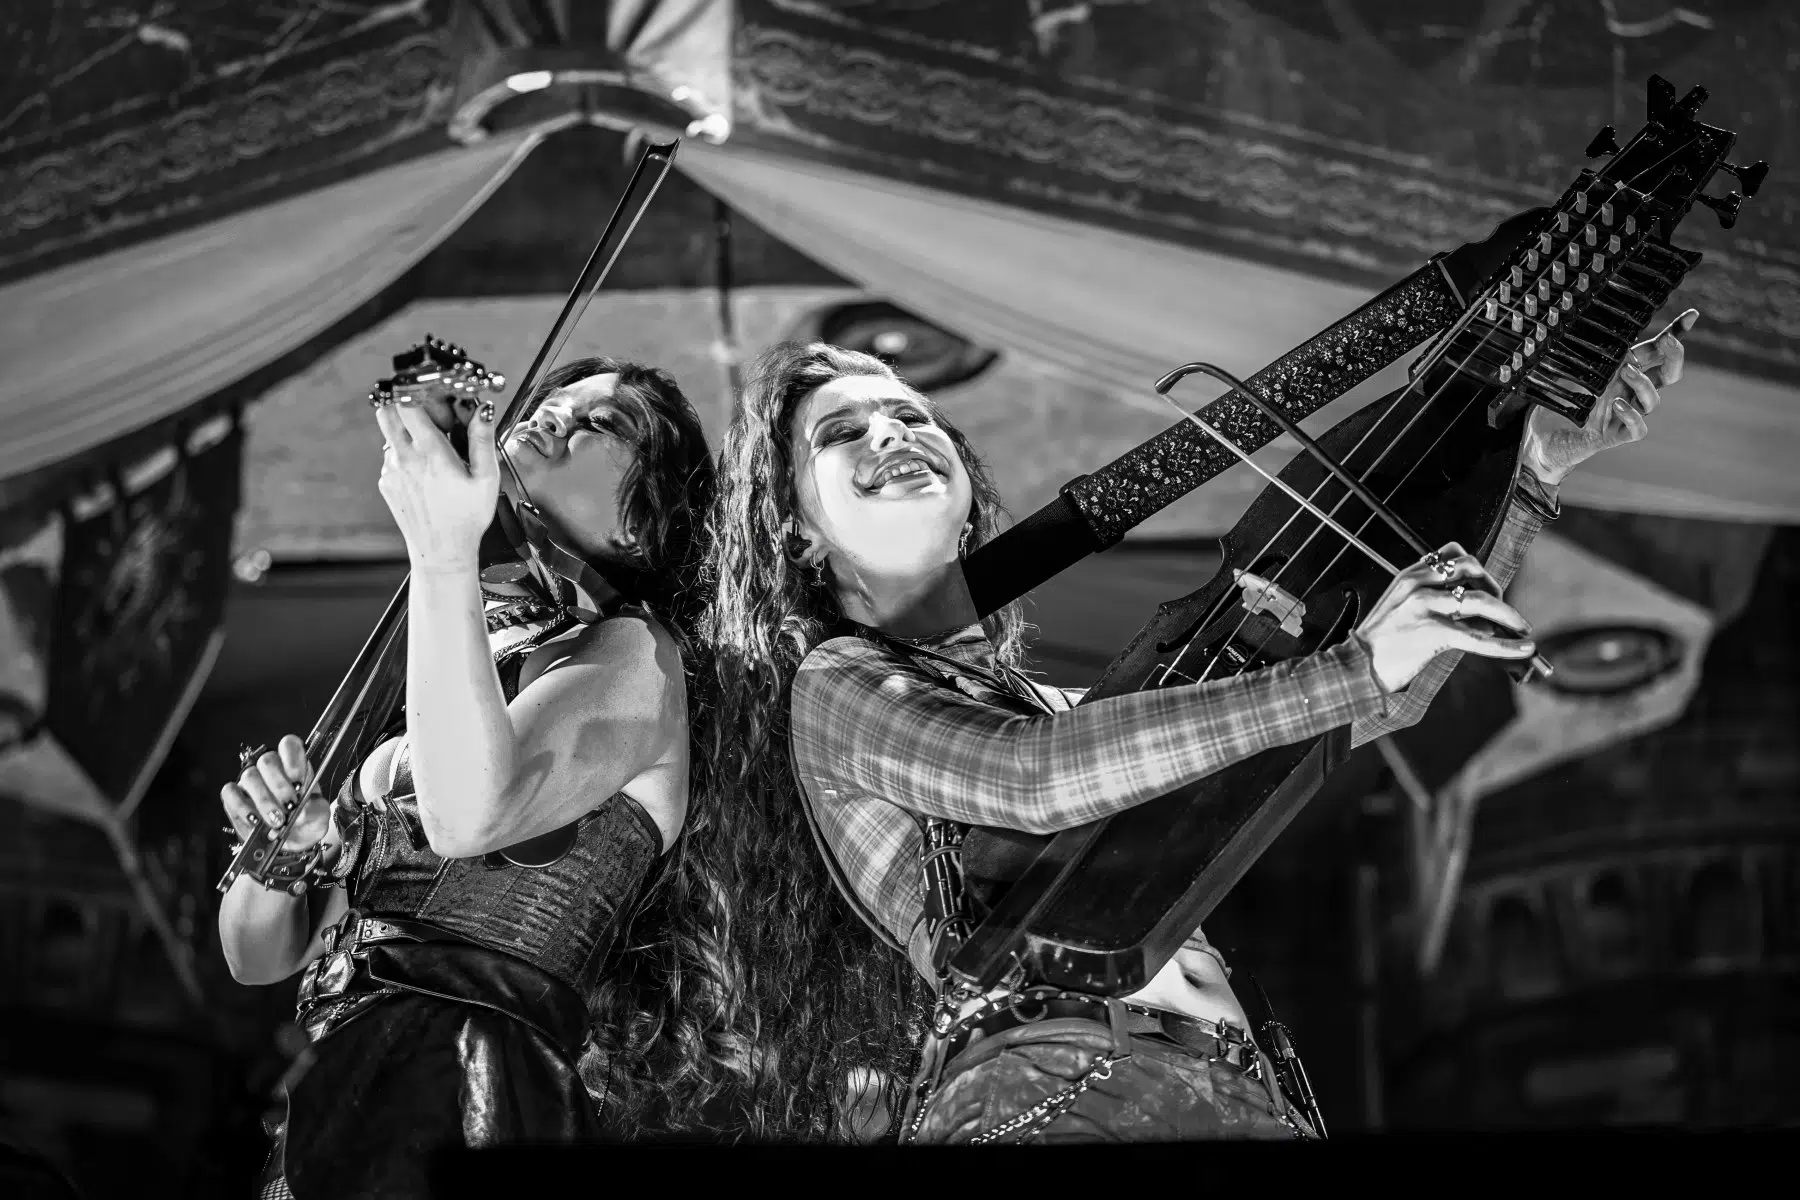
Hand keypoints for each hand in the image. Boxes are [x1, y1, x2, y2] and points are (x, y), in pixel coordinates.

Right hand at [220, 735, 331, 852]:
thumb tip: (299, 812)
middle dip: (279, 785)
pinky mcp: (234, 796)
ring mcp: (251, 781)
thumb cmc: (307, 820)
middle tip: (289, 807)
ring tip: (277, 821)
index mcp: (295, 764)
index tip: (298, 781)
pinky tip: (256, 821)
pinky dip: (243, 808)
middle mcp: (271, 768)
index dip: (293, 760)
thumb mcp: (319, 815)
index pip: (289, 745)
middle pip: (268, 760)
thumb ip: (313, 810)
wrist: (294, 840)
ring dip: (264, 801)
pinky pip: (230, 793)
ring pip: (250, 776)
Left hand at [375, 398, 499, 571]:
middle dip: (401, 405)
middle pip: (386, 412)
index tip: (429, 395)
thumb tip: (484, 411)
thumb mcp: (486, 478)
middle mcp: (405, 458)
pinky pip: (390, 457)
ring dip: (405, 432)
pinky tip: (424, 472)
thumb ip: (482, 439)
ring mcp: (392, 471)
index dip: (416, 393)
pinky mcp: (387, 483)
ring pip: (389, 434)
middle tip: (422, 412)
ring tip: (429, 448)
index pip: (407, 404)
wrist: (442, 551)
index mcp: (431, 452)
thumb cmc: (467, 517)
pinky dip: (404, 455)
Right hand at [1355, 542, 1536, 692]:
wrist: (1355, 667)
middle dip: (1495, 585)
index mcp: (1409, 575)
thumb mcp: (1399, 608)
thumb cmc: (1379, 643)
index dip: (1476, 568)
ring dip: (1509, 614)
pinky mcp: (1433, 633)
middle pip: (1472, 568)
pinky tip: (1524, 649)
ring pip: (1481, 601)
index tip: (1484, 586)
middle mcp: (1418, 584)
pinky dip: (1507, 646)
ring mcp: (1425, 607)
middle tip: (1501, 608)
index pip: (1452, 552)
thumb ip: (1429, 600)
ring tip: (1522, 629)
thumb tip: (1476, 613)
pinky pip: (1479, 637)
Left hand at [1519, 309, 1695, 486]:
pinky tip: (1618, 405)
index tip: (1692, 316)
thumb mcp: (1566, 372)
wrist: (1538, 438)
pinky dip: (1632, 416)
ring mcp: (1623, 414)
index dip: (1675, 335)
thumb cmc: (1553, 401)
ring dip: (1643, 384)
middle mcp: (1628, 392)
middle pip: (1668, 375)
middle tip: (1668, 343)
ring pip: (1652, 400)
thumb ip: (1585, 356)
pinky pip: (1637, 429)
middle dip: (1675, 358)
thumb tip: (1600, 334)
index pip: (1654, 352)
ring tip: (1627, 371)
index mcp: (1620, 372)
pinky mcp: (1614, 436)